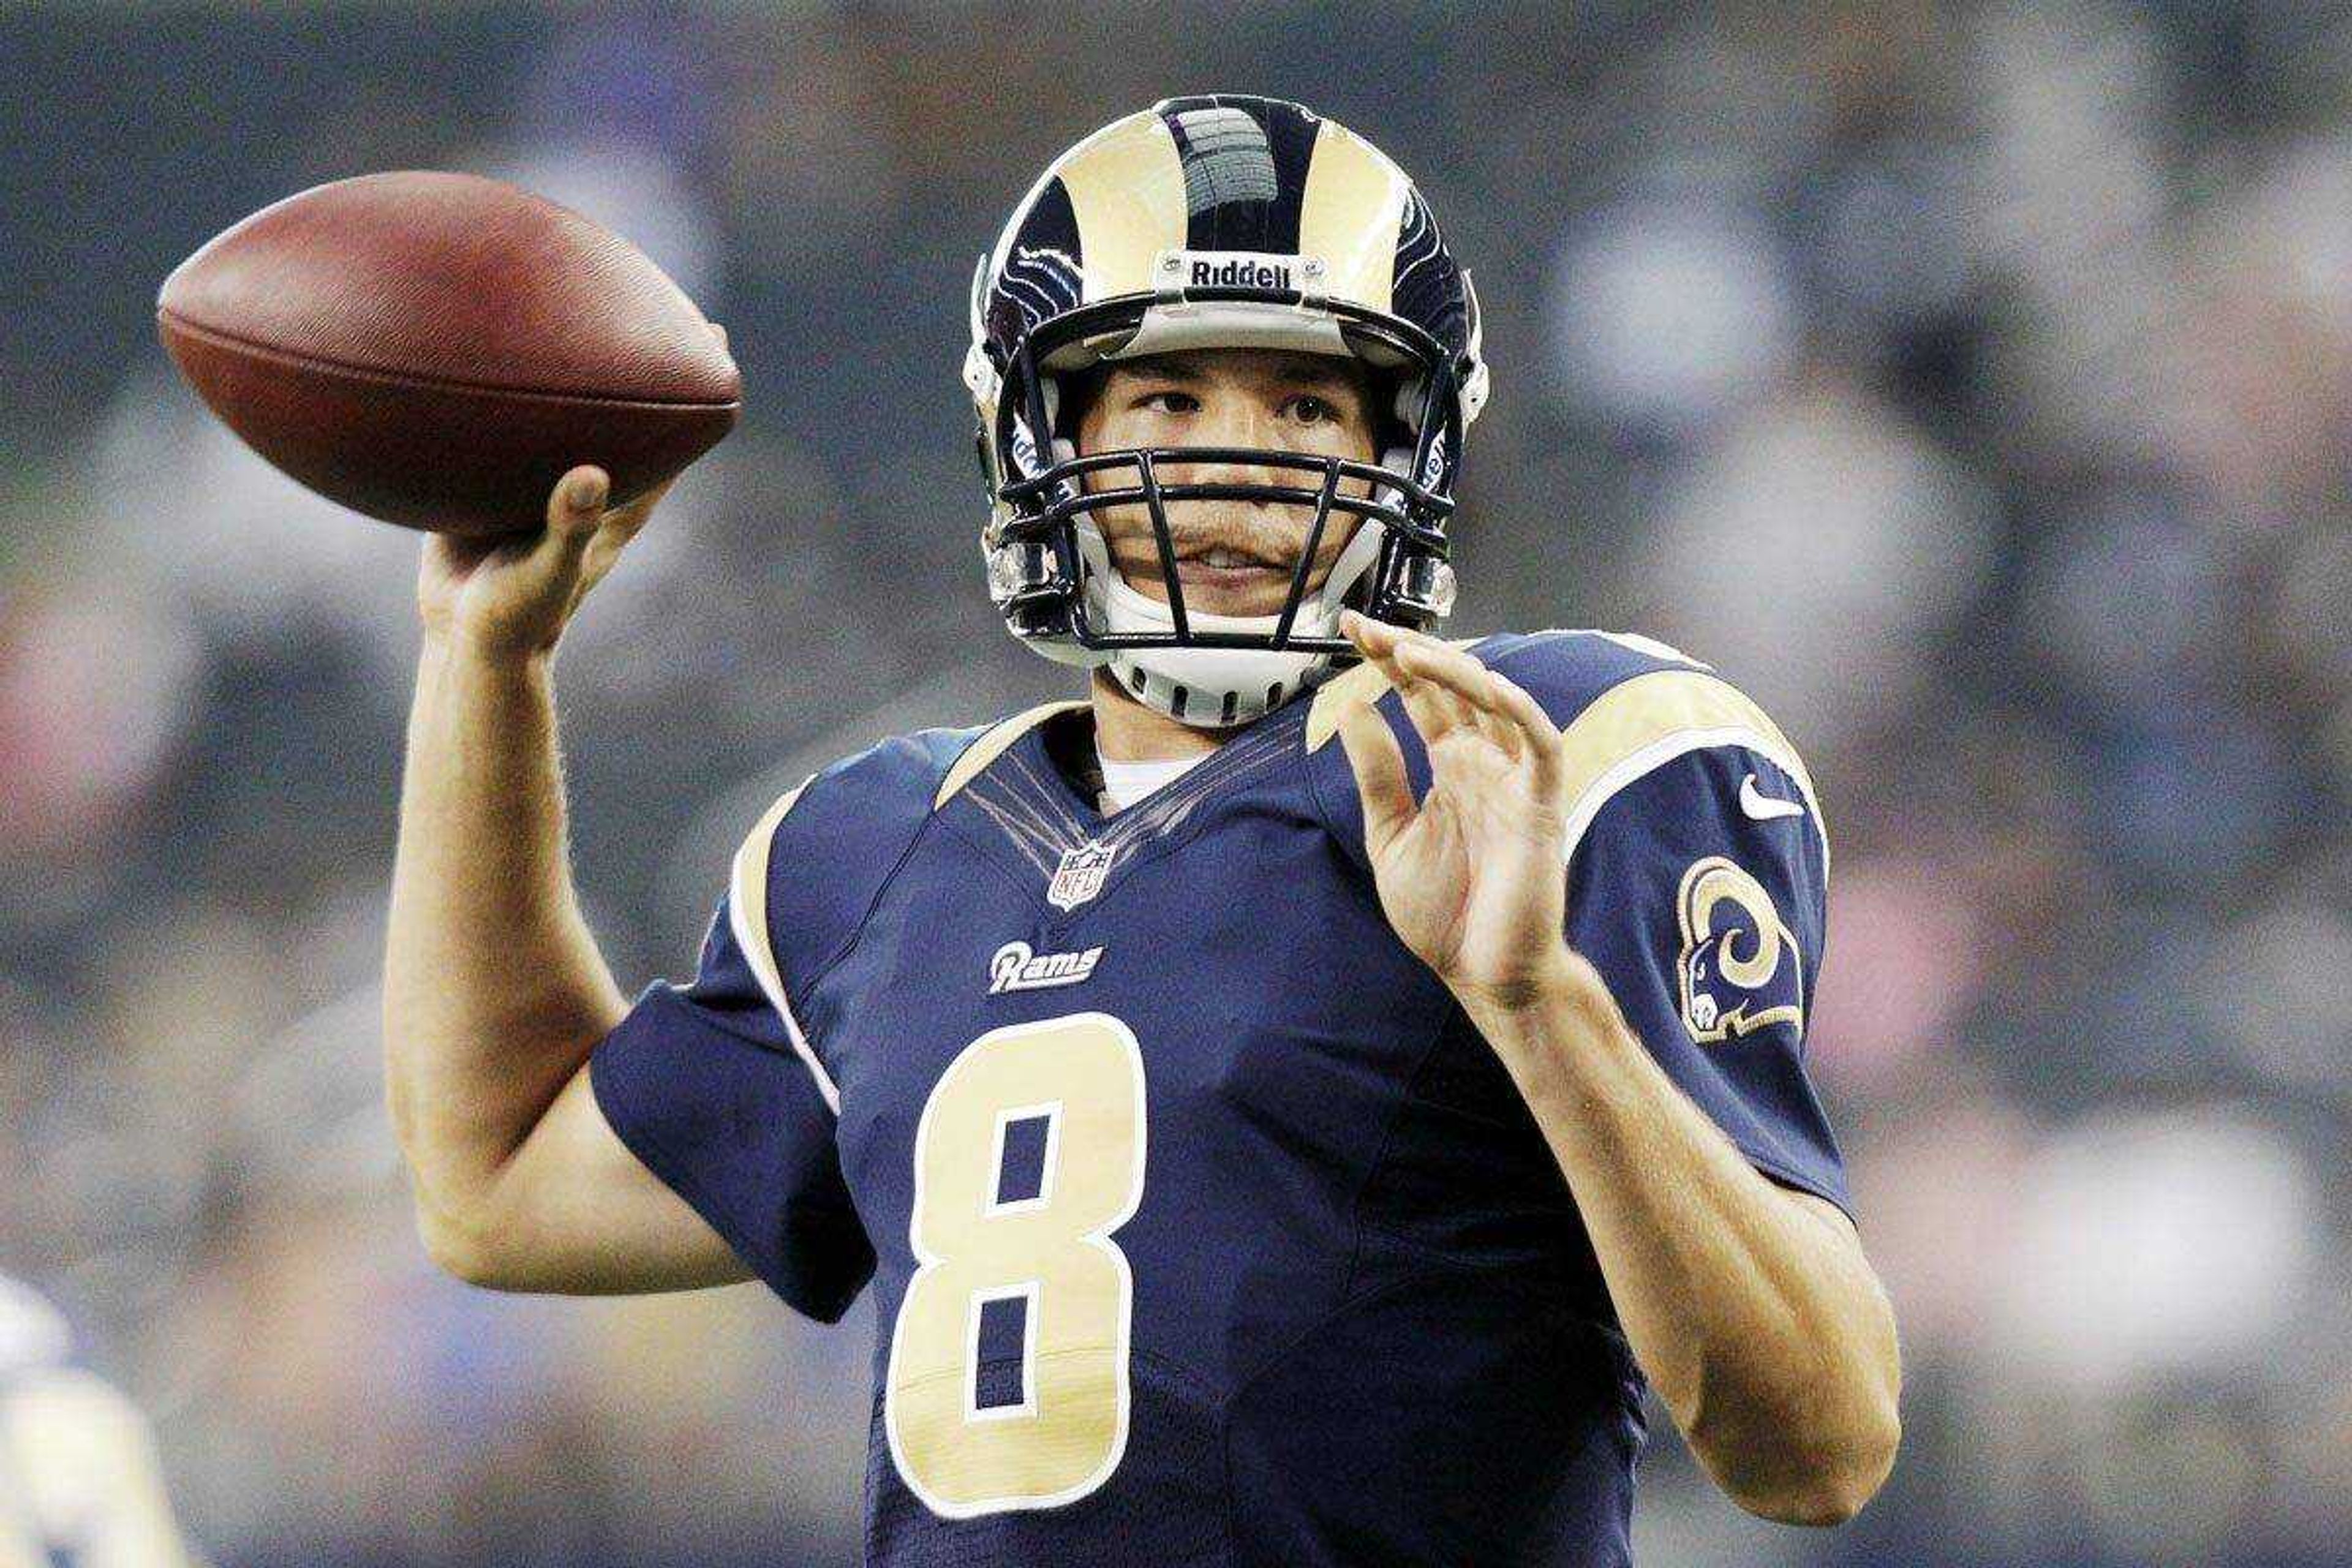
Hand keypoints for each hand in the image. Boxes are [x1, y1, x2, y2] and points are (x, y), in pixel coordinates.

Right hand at [416, 323, 724, 659]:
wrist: (465, 641)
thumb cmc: (516, 617)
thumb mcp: (545, 574)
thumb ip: (568, 528)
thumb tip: (593, 474)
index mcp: (617, 504)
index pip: (670, 437)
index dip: (694, 388)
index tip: (710, 331)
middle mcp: (589, 484)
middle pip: (628, 409)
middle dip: (639, 356)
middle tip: (652, 292)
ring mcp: (546, 481)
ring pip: (569, 411)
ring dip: (574, 364)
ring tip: (569, 300)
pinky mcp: (500, 481)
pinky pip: (511, 424)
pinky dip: (508, 389)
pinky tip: (483, 344)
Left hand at [1333, 612, 1586, 1013]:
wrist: (1483, 973)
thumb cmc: (1444, 914)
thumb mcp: (1389, 837)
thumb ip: (1378, 774)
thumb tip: (1353, 707)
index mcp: (1447, 768)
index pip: (1420, 696)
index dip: (1390, 658)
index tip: (1350, 628)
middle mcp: (1482, 763)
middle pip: (1452, 686)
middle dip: (1412, 650)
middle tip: (1366, 626)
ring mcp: (1514, 780)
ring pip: (1494, 702)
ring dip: (1454, 671)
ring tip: (1406, 651)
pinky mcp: (1541, 804)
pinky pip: (1541, 745)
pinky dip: (1520, 712)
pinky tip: (1488, 687)